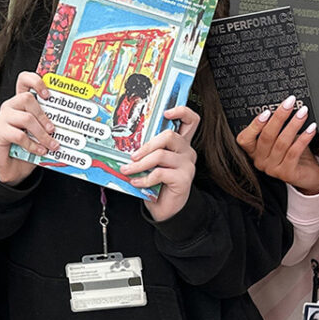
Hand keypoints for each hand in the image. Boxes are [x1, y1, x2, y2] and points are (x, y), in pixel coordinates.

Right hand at [0, 71, 58, 185]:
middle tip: (54, 130)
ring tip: (52, 144)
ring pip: (26, 118)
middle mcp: (10, 106)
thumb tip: (69, 120)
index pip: (24, 80)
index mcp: (20, 102)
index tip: (48, 95)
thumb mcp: (41, 133)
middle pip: (27, 98)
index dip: (35, 81)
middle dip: (44, 116)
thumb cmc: (28, 148)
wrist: (12, 169)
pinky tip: (41, 150)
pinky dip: (33, 144)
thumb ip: (49, 123)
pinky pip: (19, 135)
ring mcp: (2, 119)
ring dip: (42, 133)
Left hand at [124, 106, 198, 221]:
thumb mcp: (152, 162)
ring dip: (139, 164)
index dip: (181, 111)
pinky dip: (144, 179)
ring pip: (160, 155)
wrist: (166, 208)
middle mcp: (187, 151)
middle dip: (146, 146)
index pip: (191, 120)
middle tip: (132, 156)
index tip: (166, 112)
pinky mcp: (184, 178)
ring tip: (127, 170)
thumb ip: (148, 150)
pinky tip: (136, 182)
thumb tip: (127, 143)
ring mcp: (188, 164)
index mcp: (180, 143)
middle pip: (169, 136)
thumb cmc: (157, 182)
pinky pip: (160, 173)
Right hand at [236, 95, 318, 193]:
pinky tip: (311, 128)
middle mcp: (260, 161)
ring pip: (281, 143)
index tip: (266, 111)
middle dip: (279, 117)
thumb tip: (283, 106)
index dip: (254, 125)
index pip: (244, 139)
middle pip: (267, 136)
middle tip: (289, 103)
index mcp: (253, 152)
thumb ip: (276, 127)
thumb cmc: (292, 153)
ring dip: (293, 125)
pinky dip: (303, 138)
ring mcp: (272, 169)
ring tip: (303, 112)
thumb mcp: (280, 139)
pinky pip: (294, 152)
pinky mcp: (287, 174)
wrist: (307, 176)